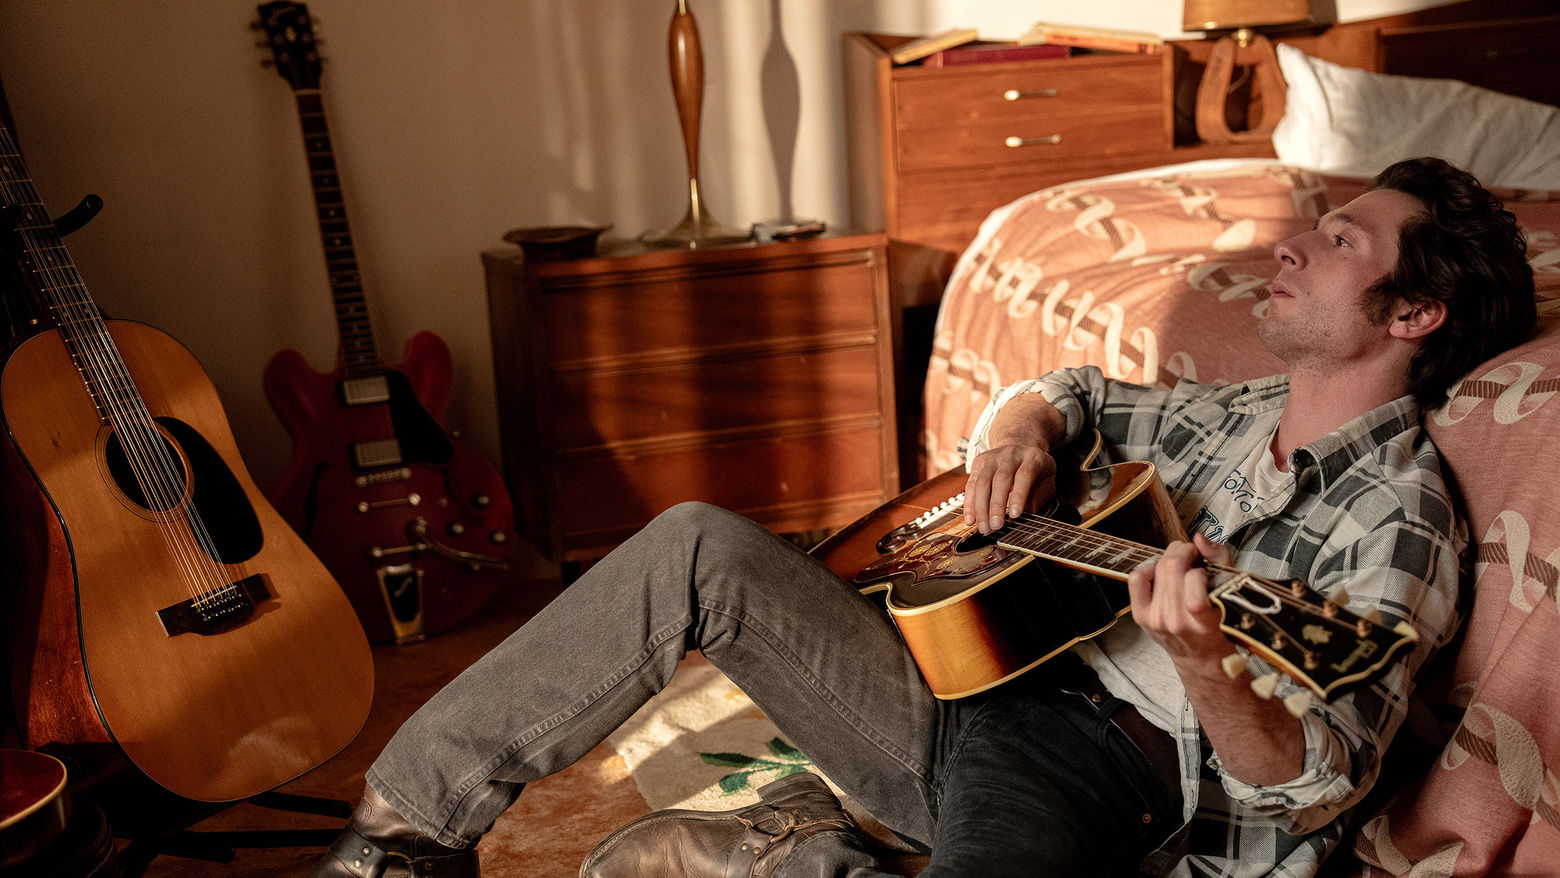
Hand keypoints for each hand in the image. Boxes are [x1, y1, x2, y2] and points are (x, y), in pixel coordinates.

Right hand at [963, 444, 1057, 533]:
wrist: (1022, 449)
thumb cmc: (1036, 472)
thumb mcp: (1047, 482)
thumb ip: (1039, 497)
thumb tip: (1025, 512)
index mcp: (1032, 458)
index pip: (1024, 475)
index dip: (1019, 496)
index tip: (1015, 515)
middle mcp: (1010, 454)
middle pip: (1001, 478)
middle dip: (996, 504)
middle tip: (995, 526)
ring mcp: (992, 457)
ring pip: (982, 482)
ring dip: (981, 507)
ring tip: (983, 527)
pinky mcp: (979, 462)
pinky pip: (971, 484)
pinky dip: (970, 504)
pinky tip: (971, 519)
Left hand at [1127, 534, 1233, 665]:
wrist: (1201, 658)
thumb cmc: (1221, 628)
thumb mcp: (1231, 595)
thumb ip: (1220, 561)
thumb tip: (1200, 539)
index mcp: (1203, 621)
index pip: (1194, 578)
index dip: (1202, 564)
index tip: (1206, 564)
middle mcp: (1176, 621)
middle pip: (1172, 566)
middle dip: (1185, 552)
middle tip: (1193, 555)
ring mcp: (1156, 619)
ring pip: (1157, 568)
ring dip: (1170, 559)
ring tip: (1181, 566)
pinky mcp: (1142, 616)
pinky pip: (1137, 578)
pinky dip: (1148, 569)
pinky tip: (1161, 575)